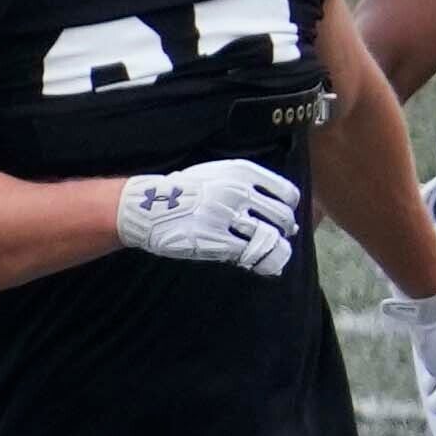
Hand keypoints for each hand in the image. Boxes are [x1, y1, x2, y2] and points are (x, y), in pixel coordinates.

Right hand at [112, 160, 306, 275]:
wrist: (146, 205)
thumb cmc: (183, 190)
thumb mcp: (217, 174)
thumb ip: (248, 186)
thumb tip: (282, 211)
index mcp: (242, 172)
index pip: (286, 193)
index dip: (289, 208)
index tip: (282, 216)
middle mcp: (237, 192)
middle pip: (281, 217)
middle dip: (284, 231)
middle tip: (277, 237)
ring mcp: (226, 216)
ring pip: (270, 237)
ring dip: (275, 249)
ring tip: (271, 254)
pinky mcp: (216, 240)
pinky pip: (251, 253)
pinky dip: (260, 261)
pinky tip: (256, 263)